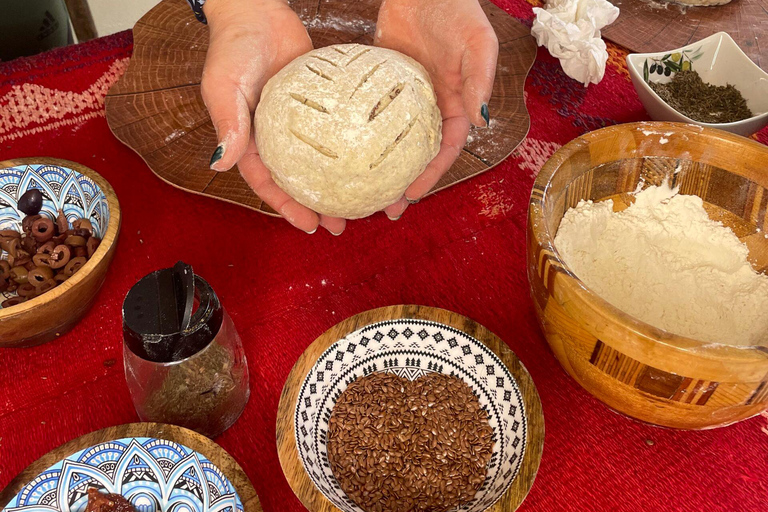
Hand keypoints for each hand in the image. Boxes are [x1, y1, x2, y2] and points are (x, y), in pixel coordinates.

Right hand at [202, 0, 345, 234]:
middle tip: (341, 224)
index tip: (310, 226)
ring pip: (320, 162)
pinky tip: (369, 162)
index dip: (288, 207)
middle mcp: (275, 137)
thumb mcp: (223, 85)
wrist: (257, 8)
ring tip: (360, 202)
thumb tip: (222, 164)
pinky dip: (350, 149)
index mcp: (248, 140)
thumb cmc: (233, 46)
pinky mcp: (321, 104)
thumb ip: (228, 123)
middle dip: (317, 206)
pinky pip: (336, 132)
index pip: (268, 184)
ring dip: (337, 184)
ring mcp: (300, 122)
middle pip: (298, 181)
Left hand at [375, 0, 498, 219]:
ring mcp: (403, 101)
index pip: (445, 150)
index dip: (430, 175)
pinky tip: (343, 154)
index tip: (411, 195)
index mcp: (457, 106)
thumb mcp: (476, 44)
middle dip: (403, 183)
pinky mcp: (380, 87)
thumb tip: (481, 121)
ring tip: (360, 192)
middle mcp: (430, 109)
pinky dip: (360, 139)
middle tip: (383, 208)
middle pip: (416, 155)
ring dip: (380, 169)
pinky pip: (370, 118)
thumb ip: (478, 81)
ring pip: (391, 143)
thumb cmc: (457, 10)